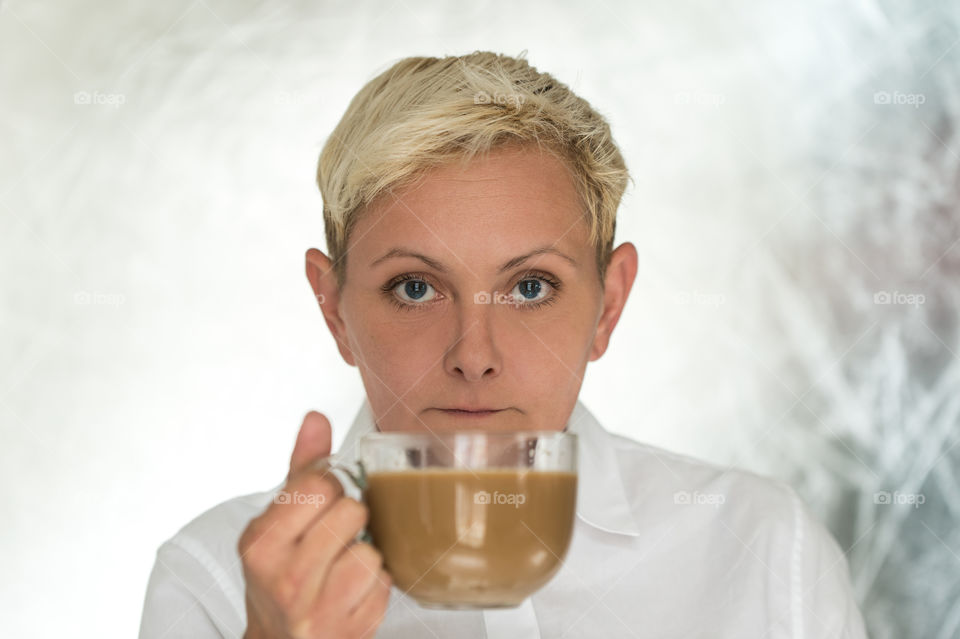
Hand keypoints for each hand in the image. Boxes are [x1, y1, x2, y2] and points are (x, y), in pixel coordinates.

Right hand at [238, 411, 390, 637]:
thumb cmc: (280, 577)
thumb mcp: (277, 521)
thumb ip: (301, 469)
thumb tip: (316, 419)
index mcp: (262, 543)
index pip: (320, 485)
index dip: (330, 489)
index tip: (320, 505)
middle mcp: (286, 576)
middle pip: (352, 512)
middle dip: (349, 519)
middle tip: (331, 538)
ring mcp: (318, 608)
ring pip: (371, 549)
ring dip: (363, 553)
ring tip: (340, 566)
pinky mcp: (351, 628)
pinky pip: (384, 582)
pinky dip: (374, 583)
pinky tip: (351, 589)